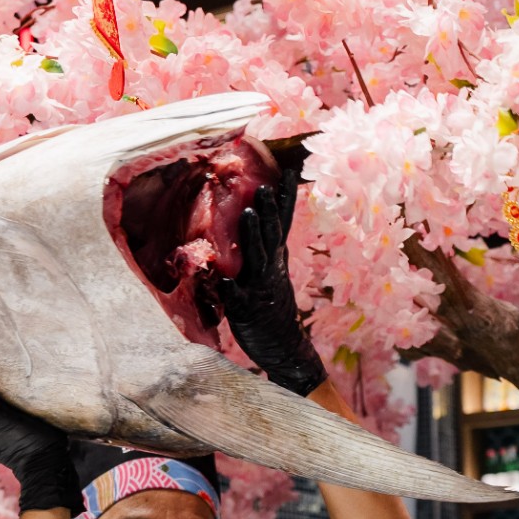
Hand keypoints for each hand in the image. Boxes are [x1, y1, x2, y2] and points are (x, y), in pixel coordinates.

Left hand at [216, 167, 325, 395]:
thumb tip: (255, 221)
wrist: (284, 347)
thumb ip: (263, 250)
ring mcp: (259, 290)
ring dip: (252, 237)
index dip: (286, 199)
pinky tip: (228, 282)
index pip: (282, 223)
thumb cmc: (272, 308)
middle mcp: (270, 270)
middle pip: (271, 235)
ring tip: (248, 215)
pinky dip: (234, 290)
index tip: (289, 172)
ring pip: (257, 259)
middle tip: (265, 187)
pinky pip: (238, 300)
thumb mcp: (270, 274)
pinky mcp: (248, 312)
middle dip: (268, 210)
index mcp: (275, 259)